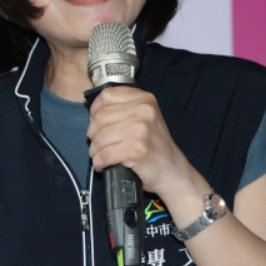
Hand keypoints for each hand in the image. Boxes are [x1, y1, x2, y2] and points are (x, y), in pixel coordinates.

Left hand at [87, 86, 206, 200]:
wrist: (172, 169)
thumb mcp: (144, 117)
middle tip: (98, 143)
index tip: (96, 122)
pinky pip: (104, 155)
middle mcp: (144, 111)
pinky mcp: (137, 150)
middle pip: (100, 118)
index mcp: (144, 99)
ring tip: (100, 155)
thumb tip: (93, 112)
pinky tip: (103, 164)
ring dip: (95, 151)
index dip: (95, 110)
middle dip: (93, 134)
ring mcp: (141, 130)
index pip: (106, 96)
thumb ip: (123, 108)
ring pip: (99, 138)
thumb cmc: (154, 144)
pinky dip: (99, 162)